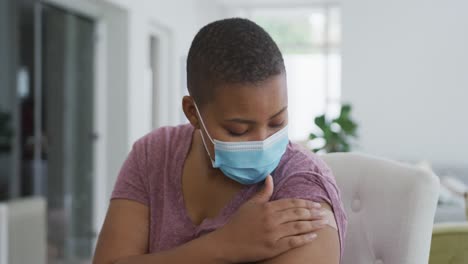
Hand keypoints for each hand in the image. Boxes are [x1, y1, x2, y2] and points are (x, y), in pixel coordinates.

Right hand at [213, 175, 327, 262]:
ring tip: (323, 223)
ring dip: (313, 224)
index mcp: (267, 207)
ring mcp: (273, 234)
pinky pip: (293, 242)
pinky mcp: (273, 247)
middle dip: (313, 213)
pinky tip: (314, 236)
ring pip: (298, 227)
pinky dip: (305, 238)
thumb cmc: (237, 223)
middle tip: (324, 213)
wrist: (227, 243)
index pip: (291, 203)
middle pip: (298, 214)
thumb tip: (270, 177)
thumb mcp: (250, 204)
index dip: (305, 203)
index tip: (316, 204)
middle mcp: (272, 219)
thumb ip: (263, 192)